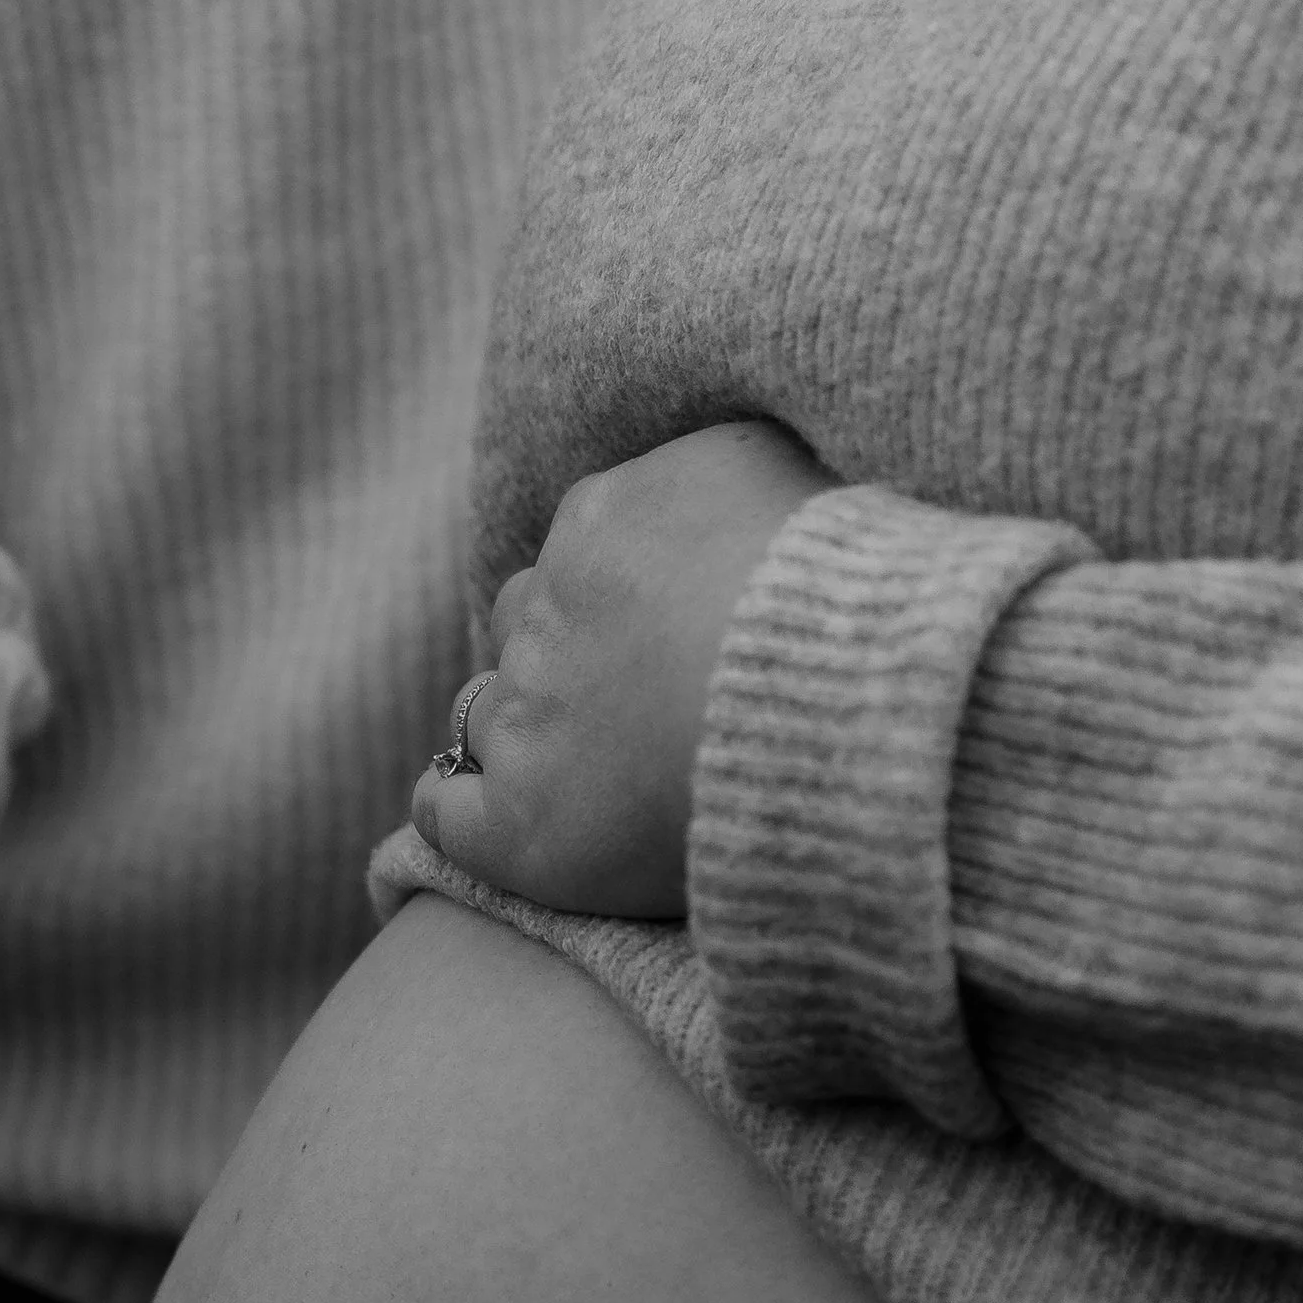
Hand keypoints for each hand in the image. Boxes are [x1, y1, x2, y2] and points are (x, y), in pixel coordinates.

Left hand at [413, 419, 833, 914]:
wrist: (853, 710)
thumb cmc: (857, 605)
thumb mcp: (795, 480)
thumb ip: (729, 485)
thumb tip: (717, 511)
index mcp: (605, 518)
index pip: (579, 554)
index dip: (617, 603)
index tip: (662, 639)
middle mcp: (547, 609)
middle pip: (522, 628)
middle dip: (567, 664)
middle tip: (635, 711)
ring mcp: (527, 717)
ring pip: (484, 715)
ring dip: (519, 739)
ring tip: (585, 778)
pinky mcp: (519, 822)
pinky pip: (445, 812)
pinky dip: (454, 814)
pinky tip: (479, 821)